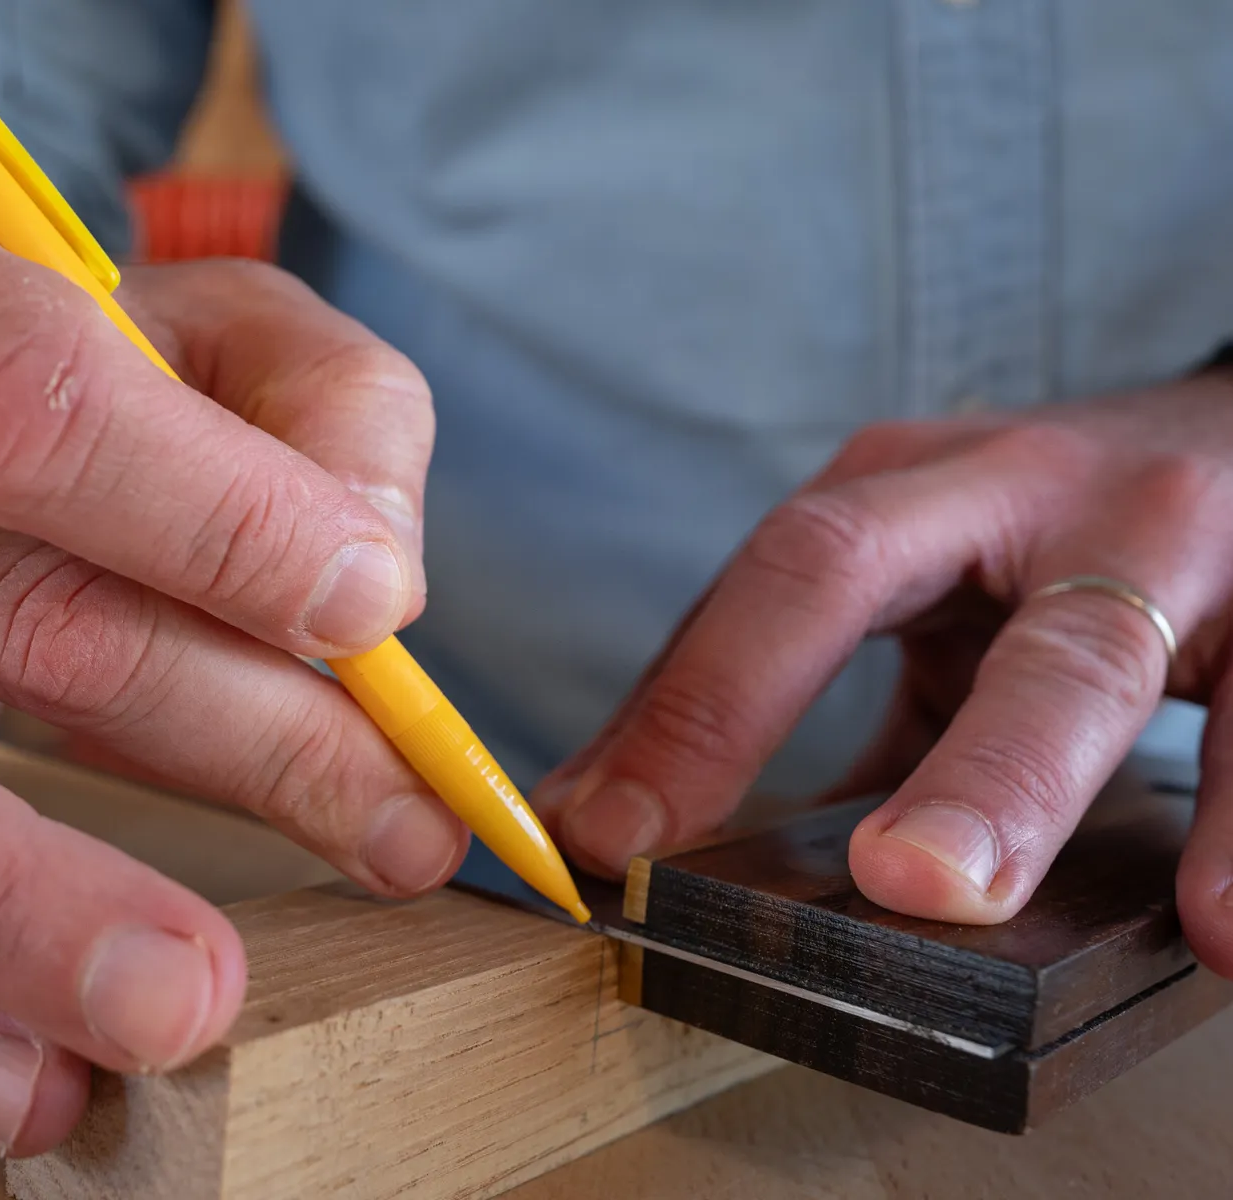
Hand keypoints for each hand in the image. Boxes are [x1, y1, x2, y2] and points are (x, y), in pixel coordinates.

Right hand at [0, 178, 466, 1153]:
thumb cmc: (88, 372)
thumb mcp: (231, 337)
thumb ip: (327, 417)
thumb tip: (367, 582)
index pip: (19, 399)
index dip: (208, 514)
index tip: (372, 612)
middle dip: (218, 729)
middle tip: (387, 825)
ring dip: (28, 914)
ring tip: (187, 1010)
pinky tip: (43, 1084)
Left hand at [535, 374, 1232, 977]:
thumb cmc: (1058, 538)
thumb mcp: (928, 582)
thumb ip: (815, 697)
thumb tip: (645, 830)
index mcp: (904, 490)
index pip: (770, 582)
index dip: (686, 706)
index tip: (597, 832)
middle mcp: (1018, 489)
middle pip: (876, 578)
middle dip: (756, 704)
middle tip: (729, 861)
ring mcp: (1162, 536)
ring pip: (1081, 659)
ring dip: (1015, 782)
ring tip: (961, 892)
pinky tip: (1222, 928)